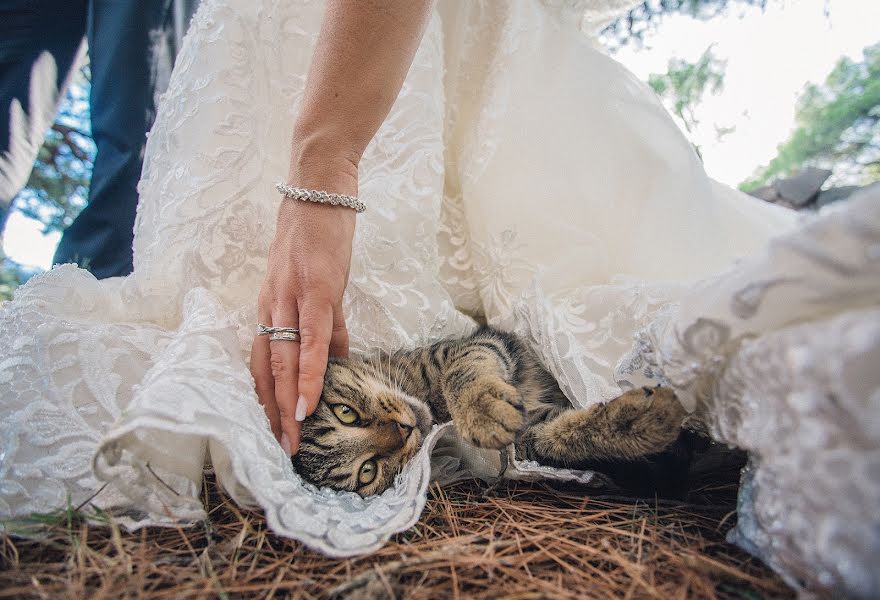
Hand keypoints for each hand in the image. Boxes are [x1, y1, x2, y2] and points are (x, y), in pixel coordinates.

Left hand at [251, 191, 355, 455]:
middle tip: (279, 452)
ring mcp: (288, 302)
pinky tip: (309, 403)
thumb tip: (338, 359)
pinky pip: (310, 343)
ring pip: (283, 364)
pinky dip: (310, 376)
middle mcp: (270, 310)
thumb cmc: (318, 236)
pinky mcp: (313, 293)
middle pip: (266, 371)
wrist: (317, 190)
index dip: (267, 399)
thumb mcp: (318, 284)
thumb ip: (327, 324)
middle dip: (271, 414)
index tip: (273, 431)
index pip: (263, 363)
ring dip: (286, 405)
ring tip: (292, 440)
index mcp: (269, 308)